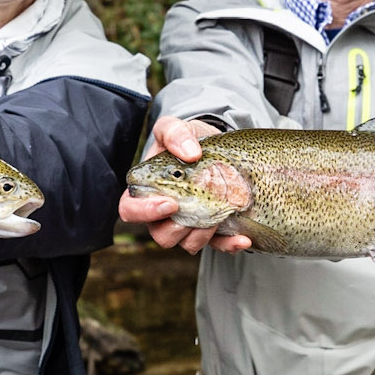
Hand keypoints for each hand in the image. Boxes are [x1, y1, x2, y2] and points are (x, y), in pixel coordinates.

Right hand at [117, 115, 252, 255]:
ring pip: (187, 244)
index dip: (145, 212)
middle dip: (179, 227)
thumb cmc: (187, 140)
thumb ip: (175, 133)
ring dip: (203, 235)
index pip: (131, 210)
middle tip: (199, 208)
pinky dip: (230, 245)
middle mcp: (163, 214)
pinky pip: (217, 246)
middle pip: (161, 235)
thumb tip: (190, 154)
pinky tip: (242, 238)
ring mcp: (187, 224)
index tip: (170, 203)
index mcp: (146, 191)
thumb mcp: (177, 127)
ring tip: (221, 214)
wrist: (216, 148)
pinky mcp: (211, 231)